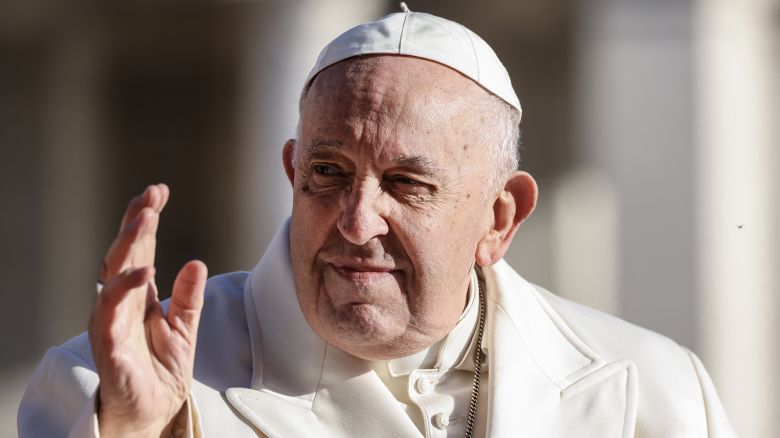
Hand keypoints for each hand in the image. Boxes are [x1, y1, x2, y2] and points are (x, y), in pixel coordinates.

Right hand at [88, 184, 206, 436]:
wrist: (152, 412)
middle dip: (135, 222)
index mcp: (137, 296)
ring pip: (113, 276)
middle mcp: (120, 304)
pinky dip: (124, 292)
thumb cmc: (161, 370)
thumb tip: (196, 263)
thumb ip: (189, 298)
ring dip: (128, 246)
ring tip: (145, 220)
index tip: (159, 191)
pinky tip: (143, 273)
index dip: (145, 219)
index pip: (139, 249)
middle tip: (150, 196)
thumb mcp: (185, 328)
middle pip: (123, 255)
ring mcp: (112, 323)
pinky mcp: (110, 346)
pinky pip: (112, 315)